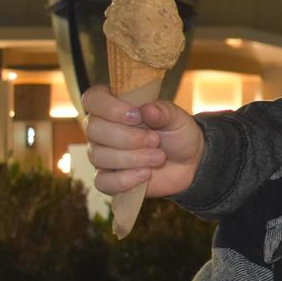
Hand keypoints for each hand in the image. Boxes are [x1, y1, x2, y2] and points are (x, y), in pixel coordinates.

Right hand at [82, 84, 203, 196]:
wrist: (188, 163)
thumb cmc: (177, 134)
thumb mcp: (177, 119)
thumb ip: (163, 112)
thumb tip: (146, 109)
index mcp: (115, 107)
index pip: (93, 99)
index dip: (109, 107)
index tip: (137, 116)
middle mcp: (101, 130)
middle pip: (93, 129)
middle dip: (127, 137)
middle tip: (155, 140)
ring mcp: (101, 155)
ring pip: (98, 156)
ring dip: (132, 158)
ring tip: (159, 157)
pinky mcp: (107, 179)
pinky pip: (103, 181)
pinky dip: (126, 179)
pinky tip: (145, 174)